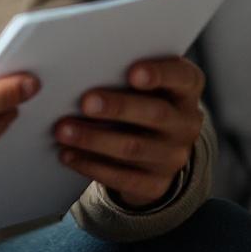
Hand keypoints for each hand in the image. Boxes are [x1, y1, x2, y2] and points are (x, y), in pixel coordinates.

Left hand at [54, 56, 204, 208]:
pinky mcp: (155, 184)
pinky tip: (68, 154)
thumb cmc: (141, 99)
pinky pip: (122, 178)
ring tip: (63, 130)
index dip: (160, 74)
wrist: (155, 148)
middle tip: (86, 102)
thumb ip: (124, 71)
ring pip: (133, 148)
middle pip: (156, 114)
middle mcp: (186, 123)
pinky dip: (91, 165)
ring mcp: (173, 156)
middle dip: (119, 107)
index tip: (133, 72)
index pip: (182, 77)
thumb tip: (82, 67)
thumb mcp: (146, 83)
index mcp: (187, 89)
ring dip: (94, 139)